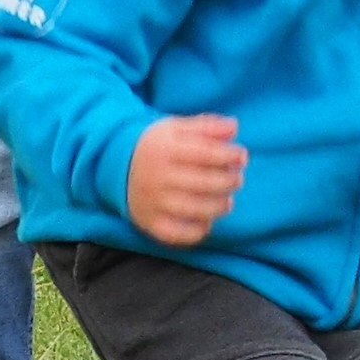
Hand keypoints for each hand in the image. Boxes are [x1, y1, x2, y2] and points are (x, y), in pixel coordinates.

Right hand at [126, 114, 246, 245]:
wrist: (117, 166)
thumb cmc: (158, 145)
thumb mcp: (177, 127)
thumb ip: (207, 126)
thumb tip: (234, 128)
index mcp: (166, 150)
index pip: (205, 154)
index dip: (229, 155)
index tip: (242, 156)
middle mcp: (158, 177)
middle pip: (204, 183)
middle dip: (229, 181)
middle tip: (237, 178)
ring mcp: (153, 202)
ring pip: (195, 210)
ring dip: (219, 206)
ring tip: (227, 200)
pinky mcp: (150, 222)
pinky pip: (177, 234)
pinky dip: (196, 231)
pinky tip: (206, 221)